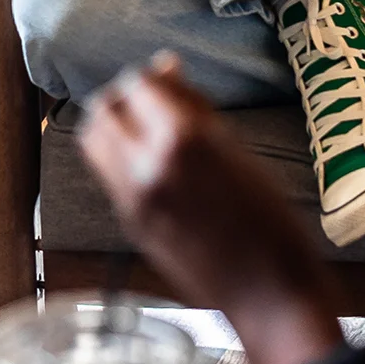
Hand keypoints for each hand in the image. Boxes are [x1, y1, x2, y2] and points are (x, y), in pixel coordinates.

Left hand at [79, 53, 343, 363]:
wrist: (270, 296)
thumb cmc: (271, 223)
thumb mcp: (238, 150)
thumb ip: (193, 106)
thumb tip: (166, 66)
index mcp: (181, 140)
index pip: (137, 84)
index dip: (152, 78)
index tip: (170, 82)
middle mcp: (146, 165)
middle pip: (101, 108)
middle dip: (122, 98)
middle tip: (149, 104)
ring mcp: (132, 197)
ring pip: (93, 140)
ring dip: (111, 126)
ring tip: (144, 132)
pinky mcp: (128, 222)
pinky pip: (106, 172)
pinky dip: (117, 157)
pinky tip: (149, 164)